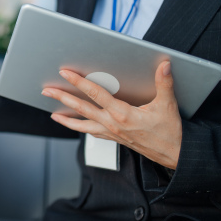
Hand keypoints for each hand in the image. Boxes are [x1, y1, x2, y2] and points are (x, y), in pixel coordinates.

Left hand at [42, 61, 181, 168]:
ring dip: (66, 117)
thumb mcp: (167, 105)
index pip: (95, 93)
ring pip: (82, 124)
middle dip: (62, 98)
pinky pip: (91, 132)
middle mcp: (112, 123)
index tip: (65, 73)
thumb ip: (164, 83)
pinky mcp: (113, 138)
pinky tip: (72, 123)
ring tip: (52, 113)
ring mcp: (111, 132)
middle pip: (81, 108)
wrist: (173, 155)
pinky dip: (79, 127)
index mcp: (122, 113)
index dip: (79, 82)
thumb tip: (164, 65)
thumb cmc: (170, 131)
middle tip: (47, 90)